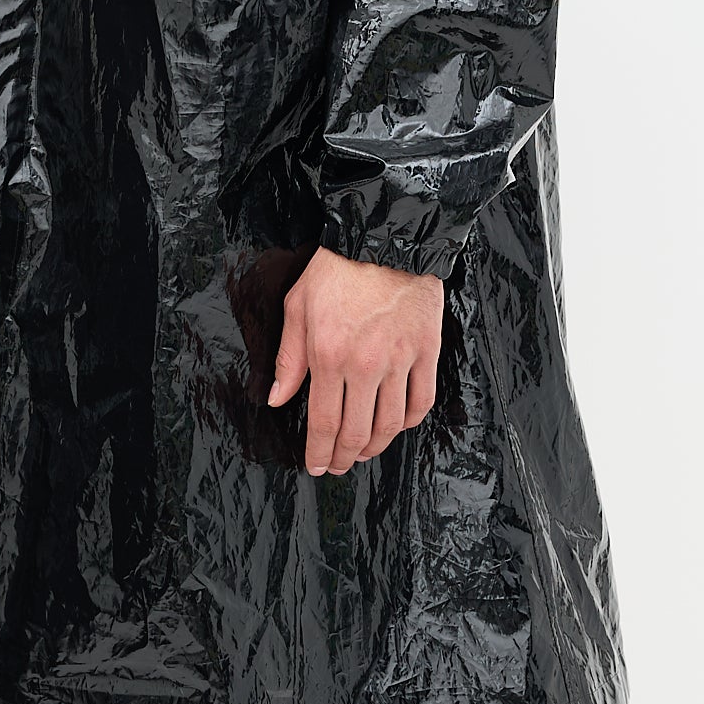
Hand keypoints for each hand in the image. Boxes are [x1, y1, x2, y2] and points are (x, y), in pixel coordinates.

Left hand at [267, 246, 443, 475]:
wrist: (384, 237)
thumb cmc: (337, 269)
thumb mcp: (298, 307)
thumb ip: (288, 359)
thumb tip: (277, 399)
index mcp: (328, 356)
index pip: (323, 422)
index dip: (319, 452)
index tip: (316, 465)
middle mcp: (365, 364)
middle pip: (357, 432)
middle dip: (344, 458)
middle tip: (337, 466)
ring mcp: (400, 359)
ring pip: (390, 423)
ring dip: (375, 447)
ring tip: (363, 452)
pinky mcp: (426, 350)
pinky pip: (421, 401)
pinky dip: (408, 421)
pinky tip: (395, 425)